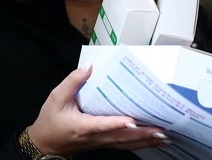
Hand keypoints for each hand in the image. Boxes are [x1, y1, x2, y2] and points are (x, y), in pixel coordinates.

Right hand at [27, 62, 168, 155]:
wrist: (46, 143)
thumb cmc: (51, 120)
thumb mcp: (56, 98)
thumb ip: (73, 82)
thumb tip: (88, 67)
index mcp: (82, 125)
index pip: (102, 125)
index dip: (116, 123)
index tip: (132, 120)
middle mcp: (95, 137)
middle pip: (121, 137)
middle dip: (142, 134)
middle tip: (162, 129)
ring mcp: (101, 143)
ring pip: (125, 144)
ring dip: (145, 141)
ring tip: (164, 136)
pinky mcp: (104, 144)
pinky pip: (124, 145)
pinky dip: (140, 144)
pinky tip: (153, 142)